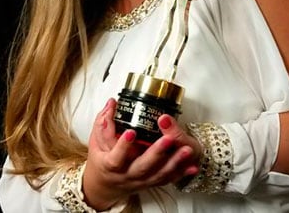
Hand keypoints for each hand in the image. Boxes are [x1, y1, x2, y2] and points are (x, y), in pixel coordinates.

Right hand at [82, 99, 201, 209]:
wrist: (106, 185)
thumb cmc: (102, 160)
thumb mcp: (96, 142)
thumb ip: (103, 122)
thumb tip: (112, 103)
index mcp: (110, 165)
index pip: (115, 159)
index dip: (122, 146)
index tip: (131, 132)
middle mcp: (127, 175)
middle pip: (142, 167)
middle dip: (156, 153)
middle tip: (168, 139)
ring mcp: (141, 180)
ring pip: (159, 174)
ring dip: (174, 163)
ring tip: (186, 150)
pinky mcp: (152, 182)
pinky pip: (168, 179)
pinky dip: (181, 173)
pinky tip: (192, 166)